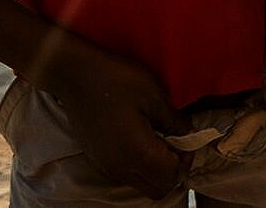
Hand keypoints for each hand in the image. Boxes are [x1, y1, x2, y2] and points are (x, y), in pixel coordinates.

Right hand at [36, 35, 186, 198]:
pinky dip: (139, 166)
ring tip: (159, 140)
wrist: (75, 75)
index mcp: (137, 153)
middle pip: (157, 190)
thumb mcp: (154, 96)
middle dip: (173, 172)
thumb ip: (174, 121)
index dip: (185, 161)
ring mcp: (106, 166)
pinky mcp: (96, 159)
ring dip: (156, 170)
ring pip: (141, 184)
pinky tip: (141, 139)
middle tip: (176, 144)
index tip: (187, 140)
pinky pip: (126, 175)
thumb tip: (190, 133)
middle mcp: (120, 168)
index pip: (171, 178)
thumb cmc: (116, 80)